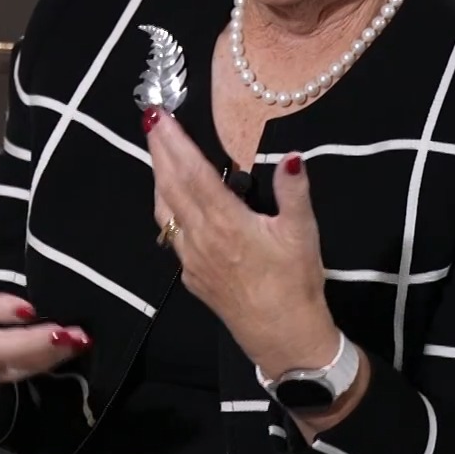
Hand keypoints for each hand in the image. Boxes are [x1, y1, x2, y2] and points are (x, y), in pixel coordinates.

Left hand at [143, 108, 337, 380]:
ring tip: (157, 151)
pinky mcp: (190, 273)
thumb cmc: (295, 283)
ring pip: (164, 209)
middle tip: (151, 120)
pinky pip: (170, 232)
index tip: (159, 117)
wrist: (281, 336)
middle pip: (170, 185)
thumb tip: (290, 156)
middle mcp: (200, 237)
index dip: (173, 142)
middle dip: (159, 150)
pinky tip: (170, 198)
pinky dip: (166, 206)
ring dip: (158, 177)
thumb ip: (294, 192)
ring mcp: (190, 257)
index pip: (191, 173)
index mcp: (226, 222)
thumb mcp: (303, 234)